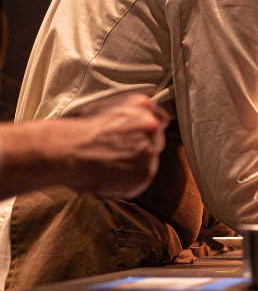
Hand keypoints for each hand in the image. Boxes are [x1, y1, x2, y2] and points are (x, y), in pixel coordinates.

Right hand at [51, 94, 168, 198]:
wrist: (64, 149)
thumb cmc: (74, 130)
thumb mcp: (102, 108)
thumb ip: (124, 116)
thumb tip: (126, 127)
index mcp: (142, 106)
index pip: (160, 120)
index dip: (146, 133)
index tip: (137, 139)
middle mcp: (151, 126)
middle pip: (155, 143)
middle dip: (139, 151)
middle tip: (114, 155)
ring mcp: (150, 150)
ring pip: (148, 163)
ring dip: (131, 168)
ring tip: (106, 167)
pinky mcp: (144, 173)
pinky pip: (139, 182)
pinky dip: (125, 184)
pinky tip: (106, 178)